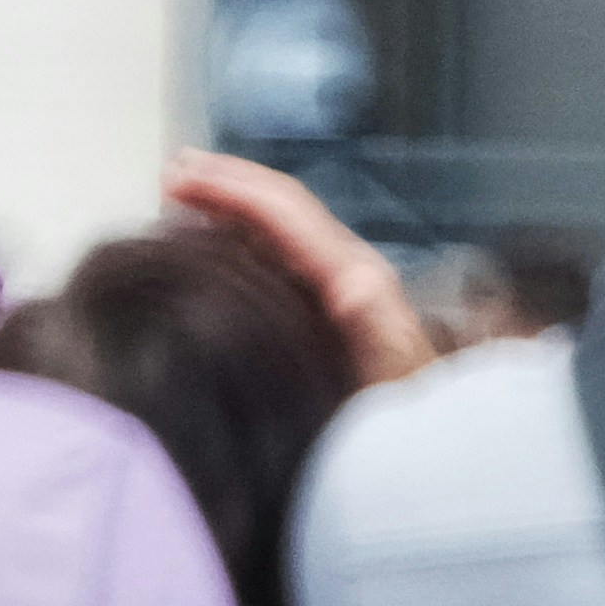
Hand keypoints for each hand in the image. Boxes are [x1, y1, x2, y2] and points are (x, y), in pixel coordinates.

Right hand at [167, 152, 431, 391]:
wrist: (432, 435)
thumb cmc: (400, 410)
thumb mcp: (389, 372)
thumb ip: (373, 327)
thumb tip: (350, 286)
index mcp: (354, 275)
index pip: (285, 212)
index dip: (230, 187)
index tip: (177, 178)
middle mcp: (351, 268)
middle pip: (284, 205)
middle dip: (228, 179)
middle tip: (173, 170)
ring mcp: (344, 283)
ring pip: (282, 223)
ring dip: (234, 199)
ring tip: (185, 190)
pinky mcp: (335, 304)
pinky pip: (284, 252)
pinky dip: (245, 233)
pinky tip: (215, 240)